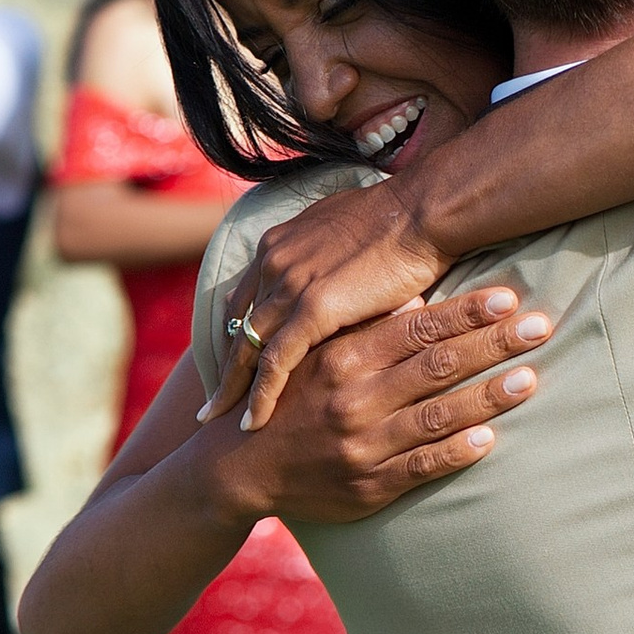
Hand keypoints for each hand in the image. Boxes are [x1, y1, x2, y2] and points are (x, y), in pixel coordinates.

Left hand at [202, 182, 455, 429]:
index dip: (235, 334)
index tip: (231, 366)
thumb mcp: (347, 231)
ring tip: (218, 420)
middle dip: (223, 368)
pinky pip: (276, 362)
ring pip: (246, 347)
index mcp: (279, 244)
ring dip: (231, 388)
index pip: (244, 299)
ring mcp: (290, 285)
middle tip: (210, 404)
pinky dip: (261, 395)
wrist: (424, 210)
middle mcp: (274, 263)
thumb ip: (325, 253)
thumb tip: (333, 267)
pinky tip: (253, 422)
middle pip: (235, 325)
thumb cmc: (400, 219)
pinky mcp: (313, 309)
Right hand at [203, 284, 551, 524]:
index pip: (416, 327)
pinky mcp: (367, 484)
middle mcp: (355, 397)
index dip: (465, 312)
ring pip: (436, 416)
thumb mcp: (315, 353)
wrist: (239, 465)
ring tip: (531, 379)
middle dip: (492, 345)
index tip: (508, 296)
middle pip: (436, 365)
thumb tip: (418, 299)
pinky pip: (420, 468)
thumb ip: (365, 328)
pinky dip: (456, 453)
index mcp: (343, 356)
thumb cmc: (287, 400)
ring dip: (488, 397)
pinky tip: (491, 440)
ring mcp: (363, 443)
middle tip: (542, 326)